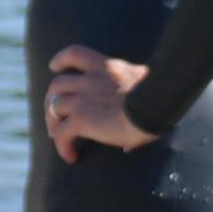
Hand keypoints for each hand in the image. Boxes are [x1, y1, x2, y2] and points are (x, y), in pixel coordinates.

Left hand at [44, 45, 156, 160]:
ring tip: (59, 137)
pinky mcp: (82, 119)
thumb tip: (151, 114)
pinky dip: (61, 146)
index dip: (61, 60)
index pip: (75, 54)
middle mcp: (90, 79)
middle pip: (57, 84)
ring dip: (53, 122)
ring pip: (54, 107)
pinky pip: (61, 133)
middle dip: (52, 99)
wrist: (156, 105)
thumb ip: (140, 94)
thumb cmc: (160, 96)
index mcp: (106, 67)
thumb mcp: (146, 84)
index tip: (54, 67)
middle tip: (55, 116)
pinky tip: (72, 157)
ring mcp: (83, 98)